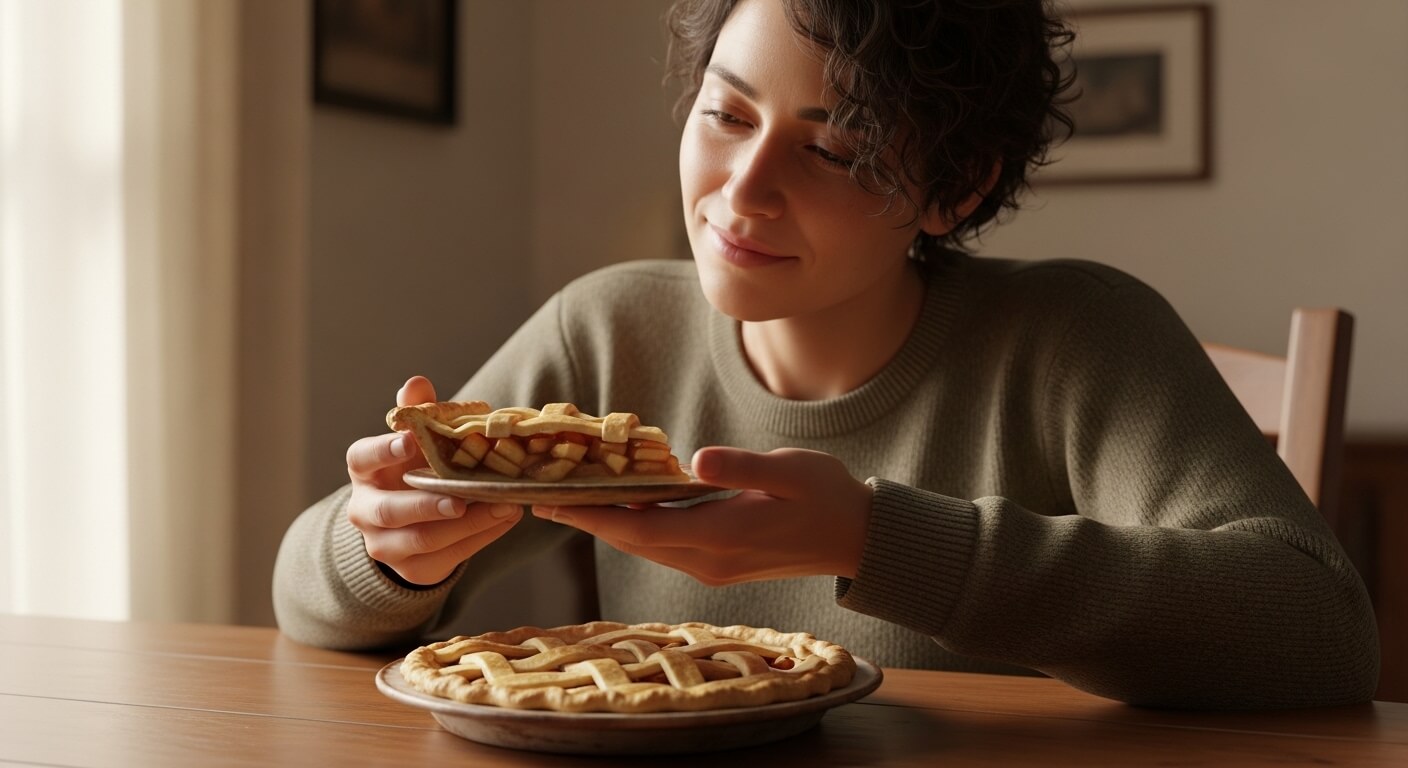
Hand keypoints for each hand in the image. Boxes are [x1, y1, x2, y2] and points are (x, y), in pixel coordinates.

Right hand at [345, 375, 521, 585]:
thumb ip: (416, 412)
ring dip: (466, 525)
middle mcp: (365, 510)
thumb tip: (417, 382)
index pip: (363, 458)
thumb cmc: (413, 469)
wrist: (406, 525)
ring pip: (422, 540)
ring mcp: (385, 545)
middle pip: (390, 511)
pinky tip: (505, 518)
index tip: (411, 441)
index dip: (383, 450)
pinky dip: (480, 538)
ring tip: (504, 505)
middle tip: (461, 498)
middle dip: (427, 505)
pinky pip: (447, 557)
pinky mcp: (413, 569)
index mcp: (364, 471)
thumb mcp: (413, 440)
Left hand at [530, 447, 871, 585]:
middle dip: (587, 520)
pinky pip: (663, 547)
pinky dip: (636, 528)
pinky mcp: (717, 566)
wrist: (857, 539)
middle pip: (632, 541)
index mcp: (720, 536)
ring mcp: (712, 568)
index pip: (640, 527)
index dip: (592, 515)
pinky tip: (622, 507)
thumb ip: (739, 467)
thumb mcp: (788, 471)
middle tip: (542, 499)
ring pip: (645, 547)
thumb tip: (695, 460)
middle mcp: (708, 560)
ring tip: (570, 502)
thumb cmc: (827, 496)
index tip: (552, 503)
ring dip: (608, 525)